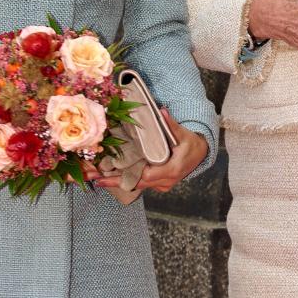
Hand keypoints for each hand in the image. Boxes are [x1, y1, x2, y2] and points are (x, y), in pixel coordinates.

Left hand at [91, 110, 207, 195]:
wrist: (200, 155)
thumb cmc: (191, 144)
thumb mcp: (182, 134)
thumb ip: (171, 125)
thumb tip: (162, 112)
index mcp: (172, 169)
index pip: (148, 175)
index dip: (131, 174)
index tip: (115, 172)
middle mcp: (166, 181)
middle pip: (138, 183)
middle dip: (117, 182)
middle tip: (97, 180)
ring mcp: (162, 185)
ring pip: (138, 185)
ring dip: (119, 182)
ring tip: (99, 179)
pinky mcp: (158, 184)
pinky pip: (141, 184)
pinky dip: (127, 180)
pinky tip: (111, 178)